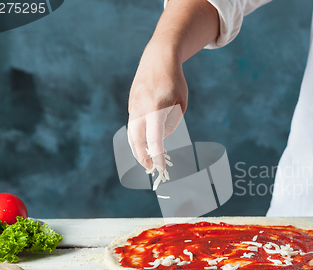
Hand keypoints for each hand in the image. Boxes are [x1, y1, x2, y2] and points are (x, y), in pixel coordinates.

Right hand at [127, 42, 186, 175]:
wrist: (158, 58)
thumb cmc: (174, 81)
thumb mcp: (180, 103)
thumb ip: (171, 123)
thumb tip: (160, 137)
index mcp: (156, 108)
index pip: (154, 139)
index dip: (156, 156)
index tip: (159, 168)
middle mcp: (141, 108)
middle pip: (136, 139)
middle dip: (142, 157)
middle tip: (150, 168)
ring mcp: (133, 105)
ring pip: (132, 133)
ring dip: (138, 148)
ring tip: (146, 159)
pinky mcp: (131, 104)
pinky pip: (133, 124)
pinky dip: (138, 136)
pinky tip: (145, 142)